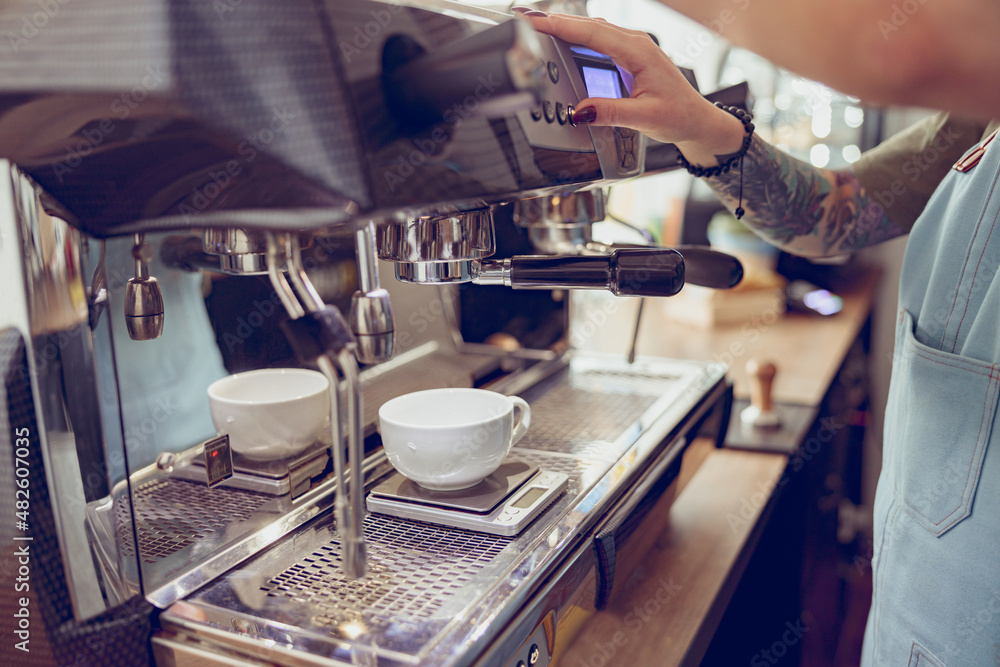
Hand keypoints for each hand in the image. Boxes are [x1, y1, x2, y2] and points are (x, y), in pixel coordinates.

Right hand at [516, 10, 744, 164]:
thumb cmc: (678, 116)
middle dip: (555, 20)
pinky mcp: (630, 54)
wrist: (697, 120)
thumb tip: (580, 111)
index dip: (560, 26)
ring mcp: (633, 47)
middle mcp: (636, 44)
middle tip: (524, 19)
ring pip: (593, 29)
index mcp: (638, 52)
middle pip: (588, 25)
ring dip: (565, 26)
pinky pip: (599, 38)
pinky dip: (577, 35)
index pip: (592, 33)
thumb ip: (610, 113)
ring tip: (537, 26)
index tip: (534, 22)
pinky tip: (564, 38)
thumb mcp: (644, 118)